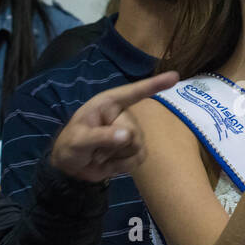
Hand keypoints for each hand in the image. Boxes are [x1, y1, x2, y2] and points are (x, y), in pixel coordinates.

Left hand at [52, 71, 179, 181]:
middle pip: (134, 132)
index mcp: (108, 104)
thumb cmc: (69, 145)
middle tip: (95, 151)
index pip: (134, 92)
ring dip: (117, 157)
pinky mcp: (133, 150)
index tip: (174, 77)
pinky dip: (122, 166)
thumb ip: (101, 136)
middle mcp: (122, 115)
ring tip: (100, 156)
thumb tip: (127, 136)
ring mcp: (130, 133)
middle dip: (115, 146)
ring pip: (138, 147)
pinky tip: (109, 163)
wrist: (70, 167)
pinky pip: (139, 159)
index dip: (154, 85)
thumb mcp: (78, 140)